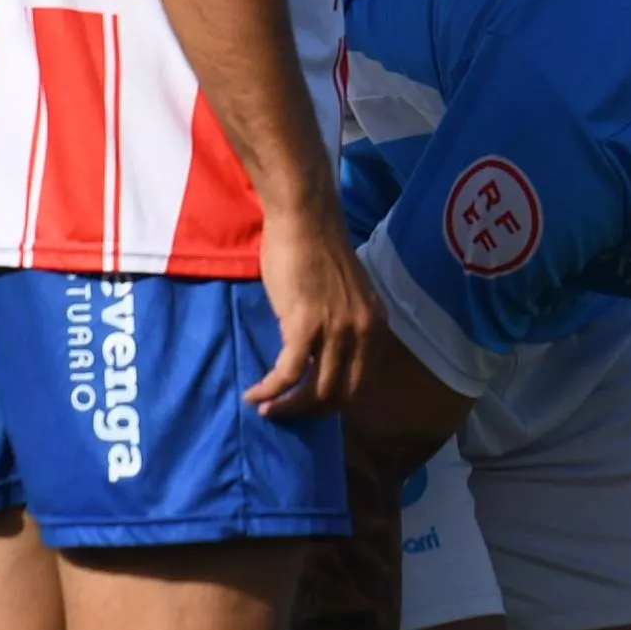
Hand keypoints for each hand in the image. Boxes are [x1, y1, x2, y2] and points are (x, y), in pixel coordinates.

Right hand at [247, 211, 378, 420]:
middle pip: (341, 394)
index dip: (335, 401)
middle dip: (311, 412)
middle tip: (285, 413)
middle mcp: (363, 332)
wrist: (304, 216)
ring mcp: (337, 330)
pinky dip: (270, 391)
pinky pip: (287, 374)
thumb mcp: (345, 294)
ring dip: (288, 408)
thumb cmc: (316, 247)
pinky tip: (254, 394)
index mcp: (376, 325)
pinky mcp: (305, 325)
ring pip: (315, 392)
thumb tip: (320, 355)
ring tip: (266, 409)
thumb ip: (342, 323)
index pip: (363, 383)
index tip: (309, 404)